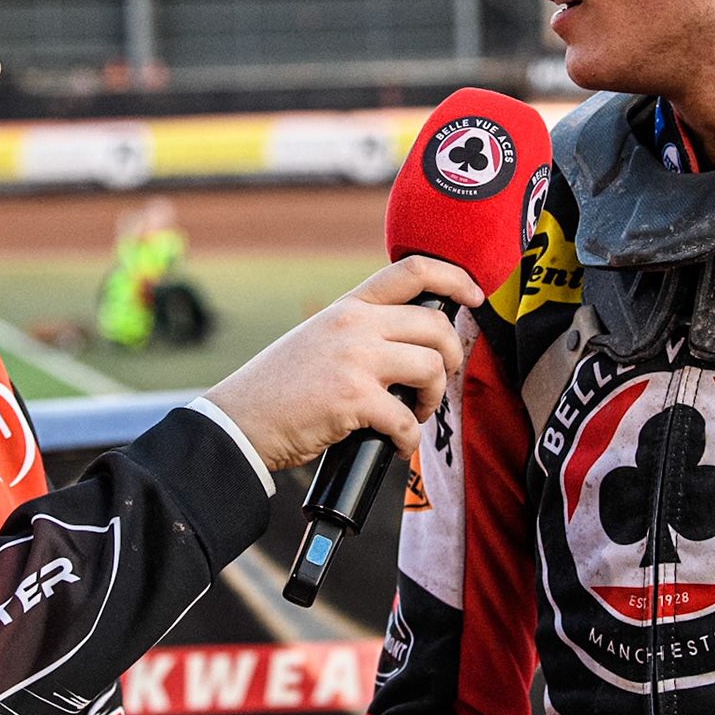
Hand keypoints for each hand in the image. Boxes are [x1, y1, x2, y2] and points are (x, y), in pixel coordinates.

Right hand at [203, 255, 483, 470]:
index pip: (413, 270)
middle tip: (439, 382)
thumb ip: (360, 332)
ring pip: (432, 368)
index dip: (455, 278)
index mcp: (349, 307)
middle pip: (436, 326)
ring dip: (433, 399)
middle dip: (452, 358)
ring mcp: (355, 359)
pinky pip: (407, 419)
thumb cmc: (280, 388)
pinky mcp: (353, 399)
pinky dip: (408, 439)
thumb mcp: (320, 337)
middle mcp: (354, 325)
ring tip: (415, 413)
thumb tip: (411, 347)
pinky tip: (394, 444)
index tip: (475, 297)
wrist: (240, 420)